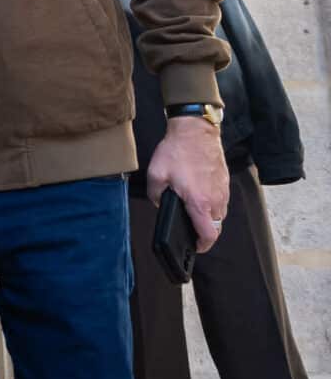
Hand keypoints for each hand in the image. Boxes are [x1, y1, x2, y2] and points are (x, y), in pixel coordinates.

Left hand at [147, 114, 228, 251]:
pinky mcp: (224, 182)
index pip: (208, 234)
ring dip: (208, 217)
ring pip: (219, 214)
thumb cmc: (177, 151)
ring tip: (192, 211)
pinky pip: (221, 201)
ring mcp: (223, 191)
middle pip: (215, 227)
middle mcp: (216, 199)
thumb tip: (160, 203)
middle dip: (204, 232)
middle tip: (190, 230)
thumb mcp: (156, 174)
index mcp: (199, 202)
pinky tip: (198, 195)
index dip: (203, 246)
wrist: (196, 130)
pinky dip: (211, 204)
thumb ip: (155, 194)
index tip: (196, 248)